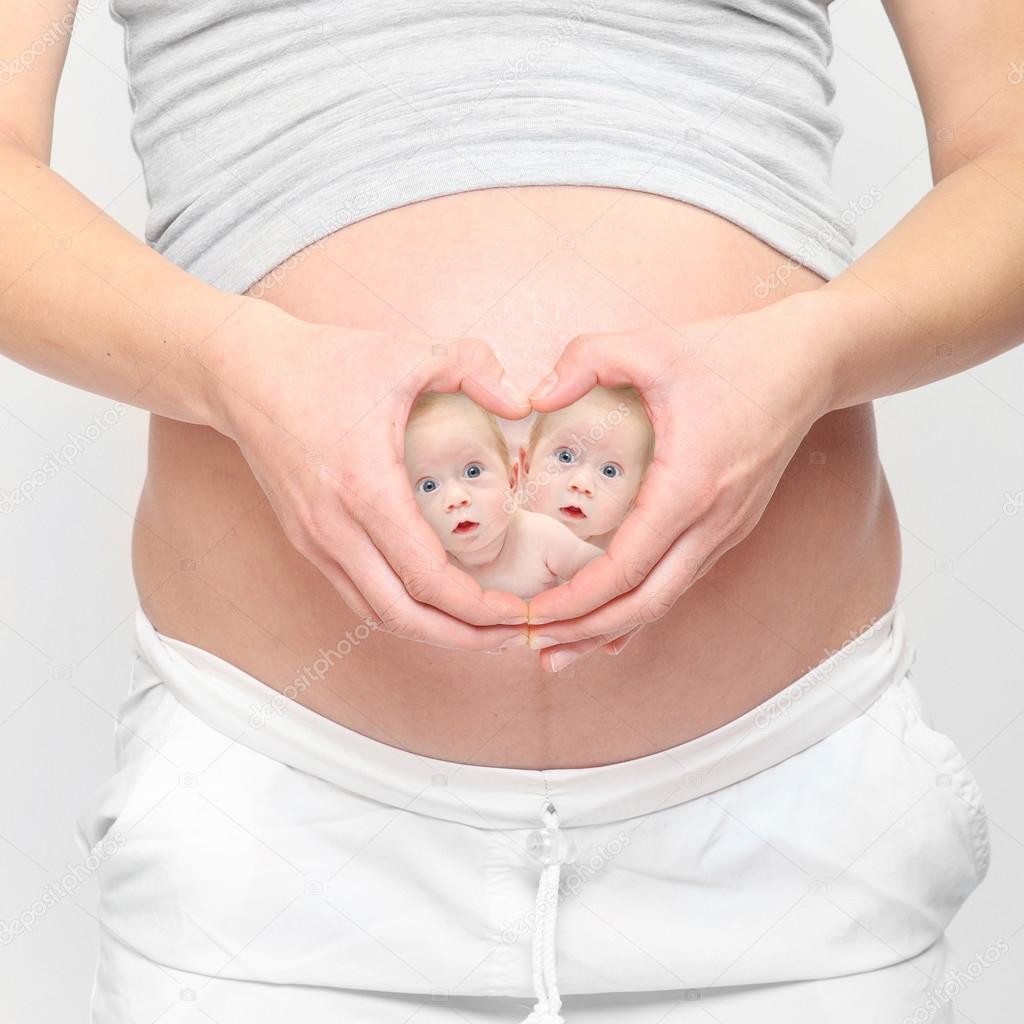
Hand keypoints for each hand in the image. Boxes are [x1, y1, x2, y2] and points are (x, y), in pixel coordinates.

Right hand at [201, 299, 532, 650]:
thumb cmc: (322, 363)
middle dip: (464, 637)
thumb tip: (522, 403)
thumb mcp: (405, 353)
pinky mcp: (306, 541)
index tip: (517, 610)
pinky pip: (357, 594)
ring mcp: (315, 541)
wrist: (242, 374)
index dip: (477, 606)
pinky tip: (435, 603)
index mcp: (364, 490)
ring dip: (432, 631)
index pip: (426, 577)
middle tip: (512, 636)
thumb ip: (473, 366)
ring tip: (481, 629)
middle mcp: (334, 529)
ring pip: (377, 613)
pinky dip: (401, 610)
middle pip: (403, 616)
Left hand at [523, 294, 836, 670]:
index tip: (533, 614)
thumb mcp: (651, 345)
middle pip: (645, 603)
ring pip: (664, 600)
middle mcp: (712, 523)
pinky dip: (641, 609)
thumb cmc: (734, 354)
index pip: (626, 568)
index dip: (577, 600)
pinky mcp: (728, 527)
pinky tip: (613, 631)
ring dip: (612, 630)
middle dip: (587, 632)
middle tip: (537, 650)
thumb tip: (533, 398)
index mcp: (690, 487)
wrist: (808, 363)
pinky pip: (679, 581)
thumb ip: (585, 359)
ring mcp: (725, 531)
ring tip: (562, 652)